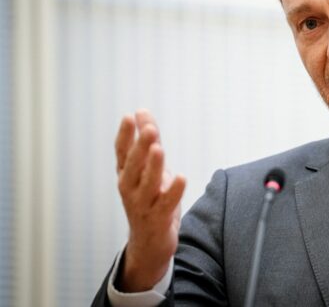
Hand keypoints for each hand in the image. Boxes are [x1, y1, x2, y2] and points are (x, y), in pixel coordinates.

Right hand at [114, 110, 185, 291]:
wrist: (149, 242)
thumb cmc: (149, 198)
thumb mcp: (147, 167)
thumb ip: (147, 140)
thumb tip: (141, 111)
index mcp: (126, 174)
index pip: (122, 152)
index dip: (124, 135)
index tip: (129, 117)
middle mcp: (129, 188)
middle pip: (133, 166)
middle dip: (141, 147)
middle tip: (149, 130)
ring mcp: (142, 205)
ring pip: (147, 184)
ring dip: (153, 166)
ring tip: (159, 149)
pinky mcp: (157, 219)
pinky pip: (166, 204)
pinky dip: (173, 191)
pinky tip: (181, 177)